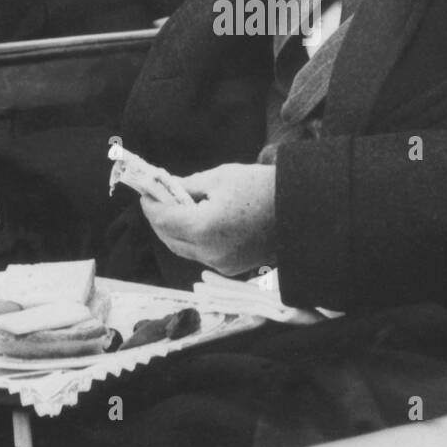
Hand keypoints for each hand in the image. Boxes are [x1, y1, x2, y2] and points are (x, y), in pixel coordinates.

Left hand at [141, 163, 276, 276]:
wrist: (301, 210)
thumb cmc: (262, 187)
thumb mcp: (220, 177)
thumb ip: (188, 186)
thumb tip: (168, 188)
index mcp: (203, 228)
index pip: (163, 219)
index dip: (150, 205)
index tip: (146, 192)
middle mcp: (208, 252)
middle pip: (169, 239)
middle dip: (159, 220)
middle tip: (157, 200)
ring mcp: (220, 264)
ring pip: (184, 250)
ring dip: (174, 231)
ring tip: (175, 210)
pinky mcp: (232, 269)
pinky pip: (202, 256)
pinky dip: (193, 241)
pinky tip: (196, 223)